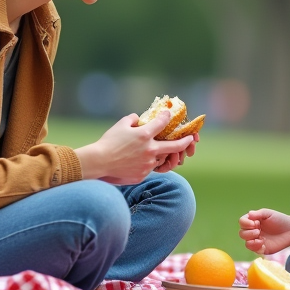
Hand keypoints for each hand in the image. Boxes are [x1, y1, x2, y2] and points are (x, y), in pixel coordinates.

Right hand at [76, 111, 193, 184]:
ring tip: (158, 152)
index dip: (167, 117)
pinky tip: (139, 162)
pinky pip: (150, 168)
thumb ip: (132, 120)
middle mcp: (150, 149)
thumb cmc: (108, 142)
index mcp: (144, 135)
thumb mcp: (120, 125)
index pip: (162, 123)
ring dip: (162, 154)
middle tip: (191, 139)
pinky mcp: (143, 174)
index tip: (169, 115)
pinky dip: (147, 164)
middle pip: (174, 146)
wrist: (99, 163)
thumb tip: (138, 118)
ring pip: (161, 158)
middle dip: (185, 142)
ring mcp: (147, 164)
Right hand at [238, 209, 289, 254]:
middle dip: (248, 233)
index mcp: (253, 221)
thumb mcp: (269, 213)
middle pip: (242, 234)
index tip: (256, 223)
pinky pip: (255, 251)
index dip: (246, 223)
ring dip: (251, 242)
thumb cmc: (280, 220)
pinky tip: (264, 245)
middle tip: (258, 231)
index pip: (242, 222)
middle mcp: (253, 231)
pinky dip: (257, 248)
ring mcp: (257, 241)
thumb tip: (249, 214)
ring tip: (261, 239)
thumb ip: (258, 214)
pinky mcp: (263, 249)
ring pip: (247, 244)